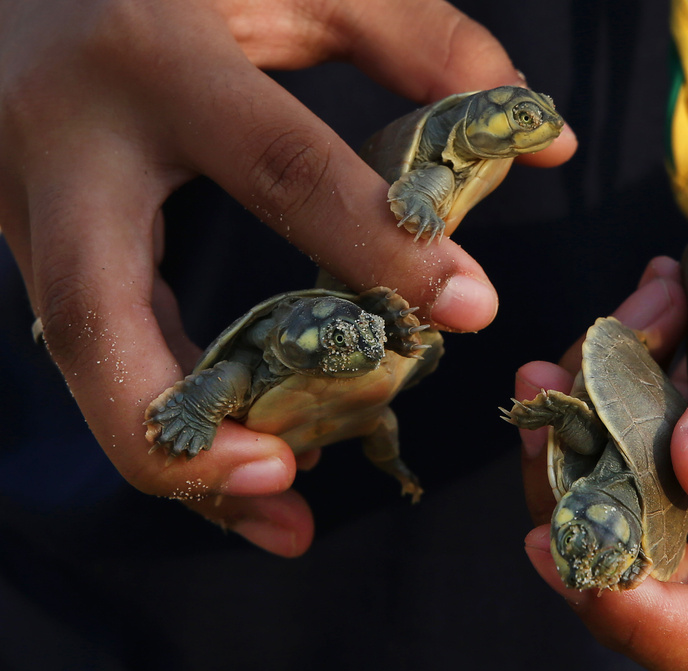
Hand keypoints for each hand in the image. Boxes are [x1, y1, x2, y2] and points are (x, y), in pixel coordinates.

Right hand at [0, 0, 574, 556]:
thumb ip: (420, 41)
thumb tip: (542, 136)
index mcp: (157, 59)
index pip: (279, 170)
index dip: (376, 245)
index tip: (467, 308)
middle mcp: (69, 144)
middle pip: (95, 312)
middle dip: (188, 422)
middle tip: (292, 484)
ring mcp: (25, 199)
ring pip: (81, 353)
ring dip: (174, 451)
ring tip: (278, 513)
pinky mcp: (23, 233)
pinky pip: (91, 338)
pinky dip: (167, 406)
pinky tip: (239, 454)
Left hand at [516, 142, 687, 670]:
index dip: (654, 625)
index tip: (567, 551)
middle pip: (654, 573)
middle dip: (583, 489)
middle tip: (553, 394)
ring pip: (622, 493)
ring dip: (592, 413)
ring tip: (622, 322)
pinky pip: (628, 429)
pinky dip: (612, 373)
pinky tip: (644, 303)